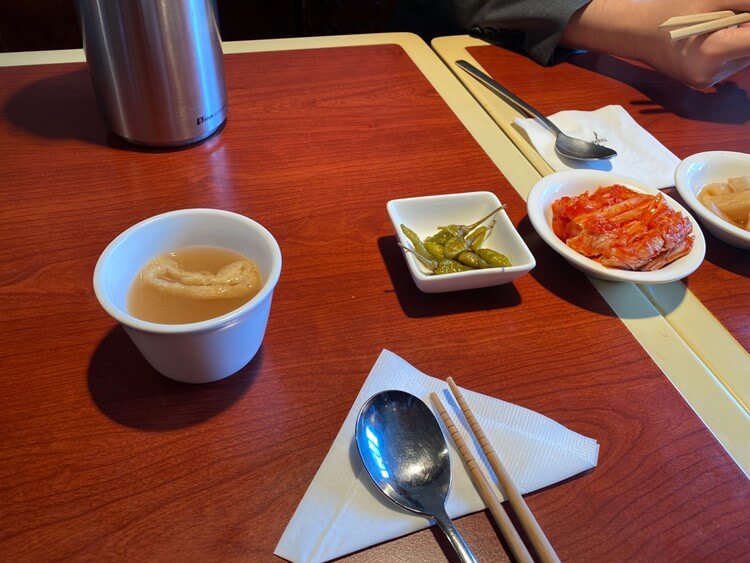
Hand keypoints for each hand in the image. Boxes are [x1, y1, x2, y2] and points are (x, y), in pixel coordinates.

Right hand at [561, 0, 749, 87]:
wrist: (639, 34)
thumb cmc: (673, 11)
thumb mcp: (712, 0)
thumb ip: (744, 4)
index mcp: (713, 50)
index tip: (746, 19)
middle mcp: (711, 73)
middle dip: (747, 33)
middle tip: (732, 16)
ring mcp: (706, 81)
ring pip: (743, 59)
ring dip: (740, 42)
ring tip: (720, 26)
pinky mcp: (703, 84)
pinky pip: (730, 66)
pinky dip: (729, 51)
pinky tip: (712, 40)